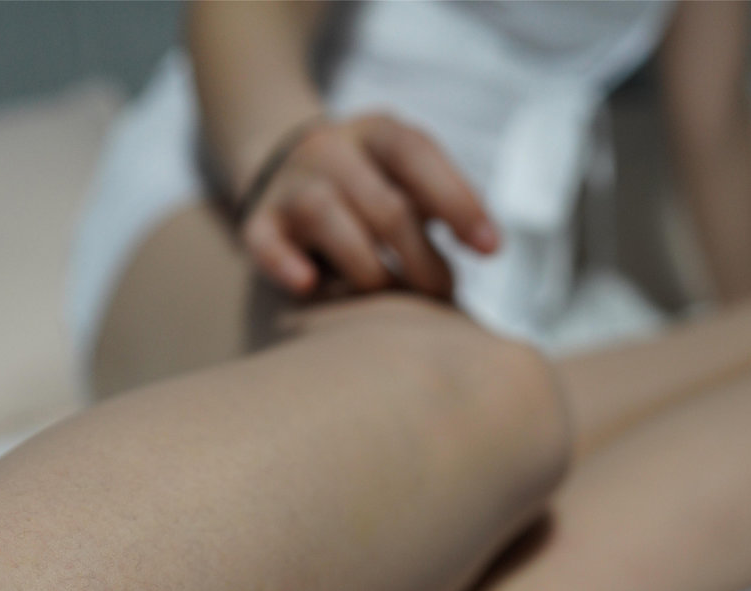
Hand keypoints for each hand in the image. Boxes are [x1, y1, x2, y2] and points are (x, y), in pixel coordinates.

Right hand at [237, 112, 499, 298]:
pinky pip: (266, 242)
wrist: (284, 171)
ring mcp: (290, 184)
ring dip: (368, 269)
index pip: (417, 154)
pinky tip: (308, 285)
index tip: (490, 250)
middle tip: (442, 296)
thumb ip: (443, 205)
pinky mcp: (259, 222)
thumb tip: (489, 246)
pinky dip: (284, 262)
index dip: (456, 200)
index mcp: (377, 133)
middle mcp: (330, 149)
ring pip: (326, 216)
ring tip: (389, 296)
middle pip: (383, 205)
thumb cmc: (370, 191)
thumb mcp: (407, 180)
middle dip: (421, 260)